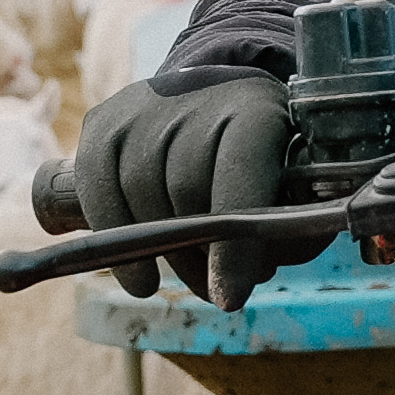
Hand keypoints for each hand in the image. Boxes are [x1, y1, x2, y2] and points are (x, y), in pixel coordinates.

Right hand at [70, 71, 289, 302]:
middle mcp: (197, 95)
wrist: (218, 98)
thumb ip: (289, 228)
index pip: (240, 175)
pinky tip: (140, 278)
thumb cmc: (265, 156)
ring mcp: (144, 105)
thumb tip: (254, 270)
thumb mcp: (296, 182)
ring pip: (141, 191)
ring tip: (191, 279)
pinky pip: (97, 187)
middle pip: (185, 188)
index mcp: (257, 108)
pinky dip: (114, 238)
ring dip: (162, 253)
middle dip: (200, 253)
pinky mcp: (104, 121)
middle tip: (218, 289)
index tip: (230, 299)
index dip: (234, 245)